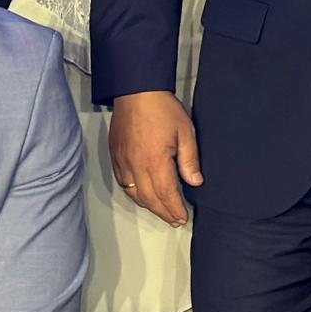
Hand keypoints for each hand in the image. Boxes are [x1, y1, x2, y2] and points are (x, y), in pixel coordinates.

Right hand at [110, 88, 200, 226]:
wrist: (136, 91)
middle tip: (174, 219)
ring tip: (161, 211)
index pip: (166, 194)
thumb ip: (189, 160)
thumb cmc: (161, 108)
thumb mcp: (185, 132)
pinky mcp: (115, 156)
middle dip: (163, 212)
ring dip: (148, 206)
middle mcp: (135, 166)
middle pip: (149, 199)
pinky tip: (141, 195)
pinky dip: (133, 194)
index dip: (175, 208)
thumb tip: (194, 181)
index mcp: (155, 162)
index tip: (182, 217)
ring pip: (134, 194)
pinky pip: (122, 183)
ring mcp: (123, 162)